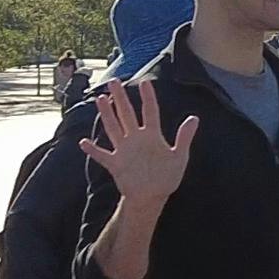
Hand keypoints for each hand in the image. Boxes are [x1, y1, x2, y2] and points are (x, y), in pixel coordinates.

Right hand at [79, 79, 197, 203]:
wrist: (152, 197)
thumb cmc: (167, 177)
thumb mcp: (179, 157)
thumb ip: (184, 137)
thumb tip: (194, 118)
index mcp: (152, 136)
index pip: (150, 111)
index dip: (148, 97)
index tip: (144, 82)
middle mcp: (136, 139)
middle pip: (126, 114)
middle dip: (120, 98)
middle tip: (114, 81)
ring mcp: (124, 150)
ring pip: (113, 128)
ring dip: (106, 114)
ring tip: (100, 99)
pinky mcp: (116, 164)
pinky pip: (102, 156)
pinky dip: (93, 150)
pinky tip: (83, 142)